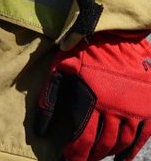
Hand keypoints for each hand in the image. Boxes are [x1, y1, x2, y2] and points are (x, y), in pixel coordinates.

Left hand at [36, 30, 150, 160]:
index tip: (68, 159)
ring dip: (110, 153)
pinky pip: (142, 137)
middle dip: (91, 154)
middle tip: (82, 159)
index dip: (75, 154)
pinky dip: (132, 150)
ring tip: (99, 157)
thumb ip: (49, 98)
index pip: (83, 140)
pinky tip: (123, 157)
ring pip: (122, 143)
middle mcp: (115, 110)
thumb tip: (40, 129)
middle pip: (103, 144)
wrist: (114, 31)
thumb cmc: (82, 48)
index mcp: (92, 101)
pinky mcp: (148, 107)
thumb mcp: (60, 68)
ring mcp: (134, 110)